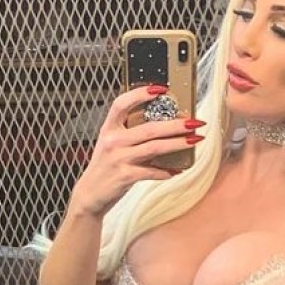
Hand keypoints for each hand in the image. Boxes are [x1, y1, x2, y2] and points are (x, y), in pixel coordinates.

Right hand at [69, 85, 202, 217]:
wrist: (90, 195)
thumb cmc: (105, 168)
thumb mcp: (112, 145)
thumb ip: (130, 135)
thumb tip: (163, 127)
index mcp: (109, 129)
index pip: (122, 104)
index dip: (140, 94)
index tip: (161, 89)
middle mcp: (113, 141)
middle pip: (150, 128)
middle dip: (176, 124)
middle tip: (194, 122)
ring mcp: (119, 159)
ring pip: (155, 147)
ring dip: (179, 143)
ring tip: (194, 140)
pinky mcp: (125, 176)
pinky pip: (152, 171)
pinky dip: (167, 171)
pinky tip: (177, 169)